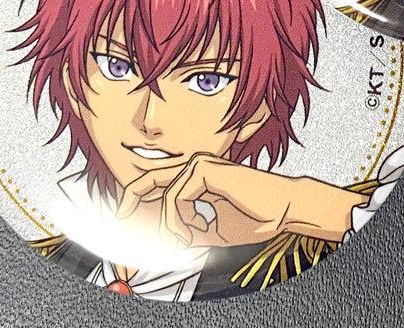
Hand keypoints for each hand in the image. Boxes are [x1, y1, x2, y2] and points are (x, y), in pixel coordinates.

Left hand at [116, 153, 363, 247]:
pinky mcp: (205, 169)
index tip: (124, 218)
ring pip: (163, 195)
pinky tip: (199, 228)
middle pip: (148, 177)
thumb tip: (155, 237)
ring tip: (190, 238)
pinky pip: (175, 197)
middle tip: (121, 218)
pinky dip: (181, 219)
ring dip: (171, 225)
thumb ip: (183, 228)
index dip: (136, 198)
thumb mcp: (208, 231)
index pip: (157, 182)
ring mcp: (201, 164)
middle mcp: (196, 165)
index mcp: (197, 177)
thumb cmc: (254, 218)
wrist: (283, 209)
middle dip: (129, 199)